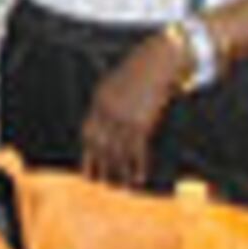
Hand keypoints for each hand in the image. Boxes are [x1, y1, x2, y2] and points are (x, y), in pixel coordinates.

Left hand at [78, 33, 182, 189]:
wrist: (158, 61)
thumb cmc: (138, 72)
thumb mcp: (115, 84)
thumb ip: (106, 103)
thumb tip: (101, 124)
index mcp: (99, 100)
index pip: (88, 134)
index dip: (89, 154)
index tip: (89, 171)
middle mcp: (108, 111)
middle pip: (101, 146)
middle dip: (101, 167)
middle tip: (103, 184)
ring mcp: (124, 118)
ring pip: (118, 152)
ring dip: (119, 172)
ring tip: (119, 187)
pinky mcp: (141, 123)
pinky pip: (137, 151)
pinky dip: (137, 167)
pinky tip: (138, 179)